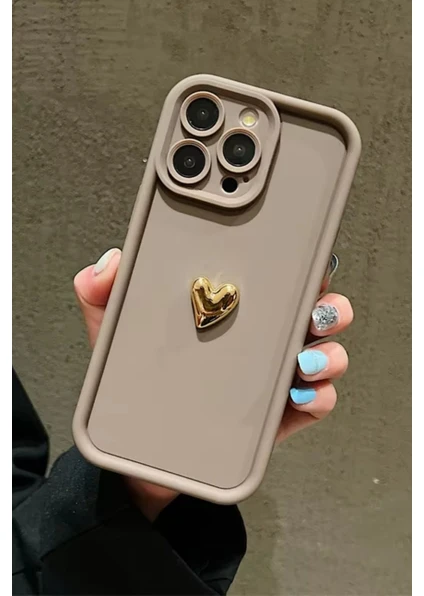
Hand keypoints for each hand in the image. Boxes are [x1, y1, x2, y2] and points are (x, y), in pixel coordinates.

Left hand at [74, 249, 352, 507]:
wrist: (143, 452)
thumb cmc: (137, 384)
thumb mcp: (116, 335)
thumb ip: (103, 295)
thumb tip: (109, 264)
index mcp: (233, 311)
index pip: (275, 279)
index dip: (299, 265)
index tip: (305, 258)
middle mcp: (262, 341)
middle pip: (315, 312)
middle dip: (328, 305)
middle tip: (315, 310)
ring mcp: (274, 378)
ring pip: (324, 355)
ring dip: (329, 352)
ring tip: (305, 358)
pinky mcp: (280, 416)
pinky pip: (316, 403)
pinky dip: (319, 396)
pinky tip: (299, 394)